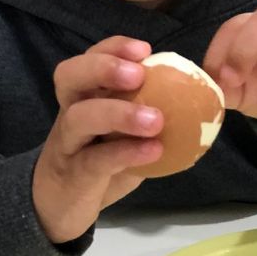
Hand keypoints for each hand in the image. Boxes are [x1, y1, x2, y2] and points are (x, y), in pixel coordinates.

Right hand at [32, 37, 163, 243]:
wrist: (59, 207)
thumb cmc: (99, 161)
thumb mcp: (122, 133)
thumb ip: (146, 112)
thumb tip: (197, 97)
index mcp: (84, 96)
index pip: (89, 58)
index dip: (113, 48)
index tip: (144, 49)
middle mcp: (71, 112)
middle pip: (69, 76)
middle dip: (104, 67)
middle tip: (138, 75)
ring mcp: (68, 144)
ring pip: (79, 117)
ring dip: (119, 113)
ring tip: (155, 120)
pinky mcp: (73, 176)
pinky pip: (95, 160)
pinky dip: (126, 153)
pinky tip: (153, 151)